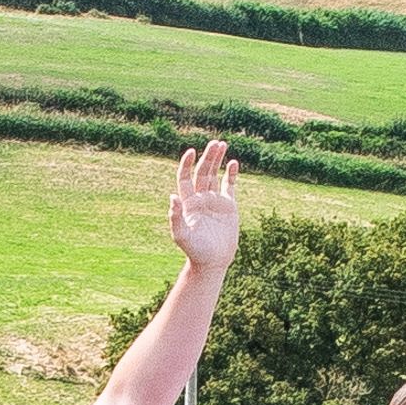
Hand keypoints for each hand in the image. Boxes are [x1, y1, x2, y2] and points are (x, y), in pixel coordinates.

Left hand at [165, 140, 239, 267]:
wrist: (213, 262)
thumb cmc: (195, 251)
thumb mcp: (182, 236)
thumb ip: (175, 218)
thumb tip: (172, 197)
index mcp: (188, 202)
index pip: (185, 177)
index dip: (187, 164)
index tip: (191, 152)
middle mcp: (200, 198)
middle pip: (202, 172)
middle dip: (208, 157)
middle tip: (215, 143)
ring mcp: (215, 201)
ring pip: (215, 174)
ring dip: (218, 160)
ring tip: (222, 144)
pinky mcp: (229, 206)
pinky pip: (229, 186)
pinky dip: (231, 174)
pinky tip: (233, 163)